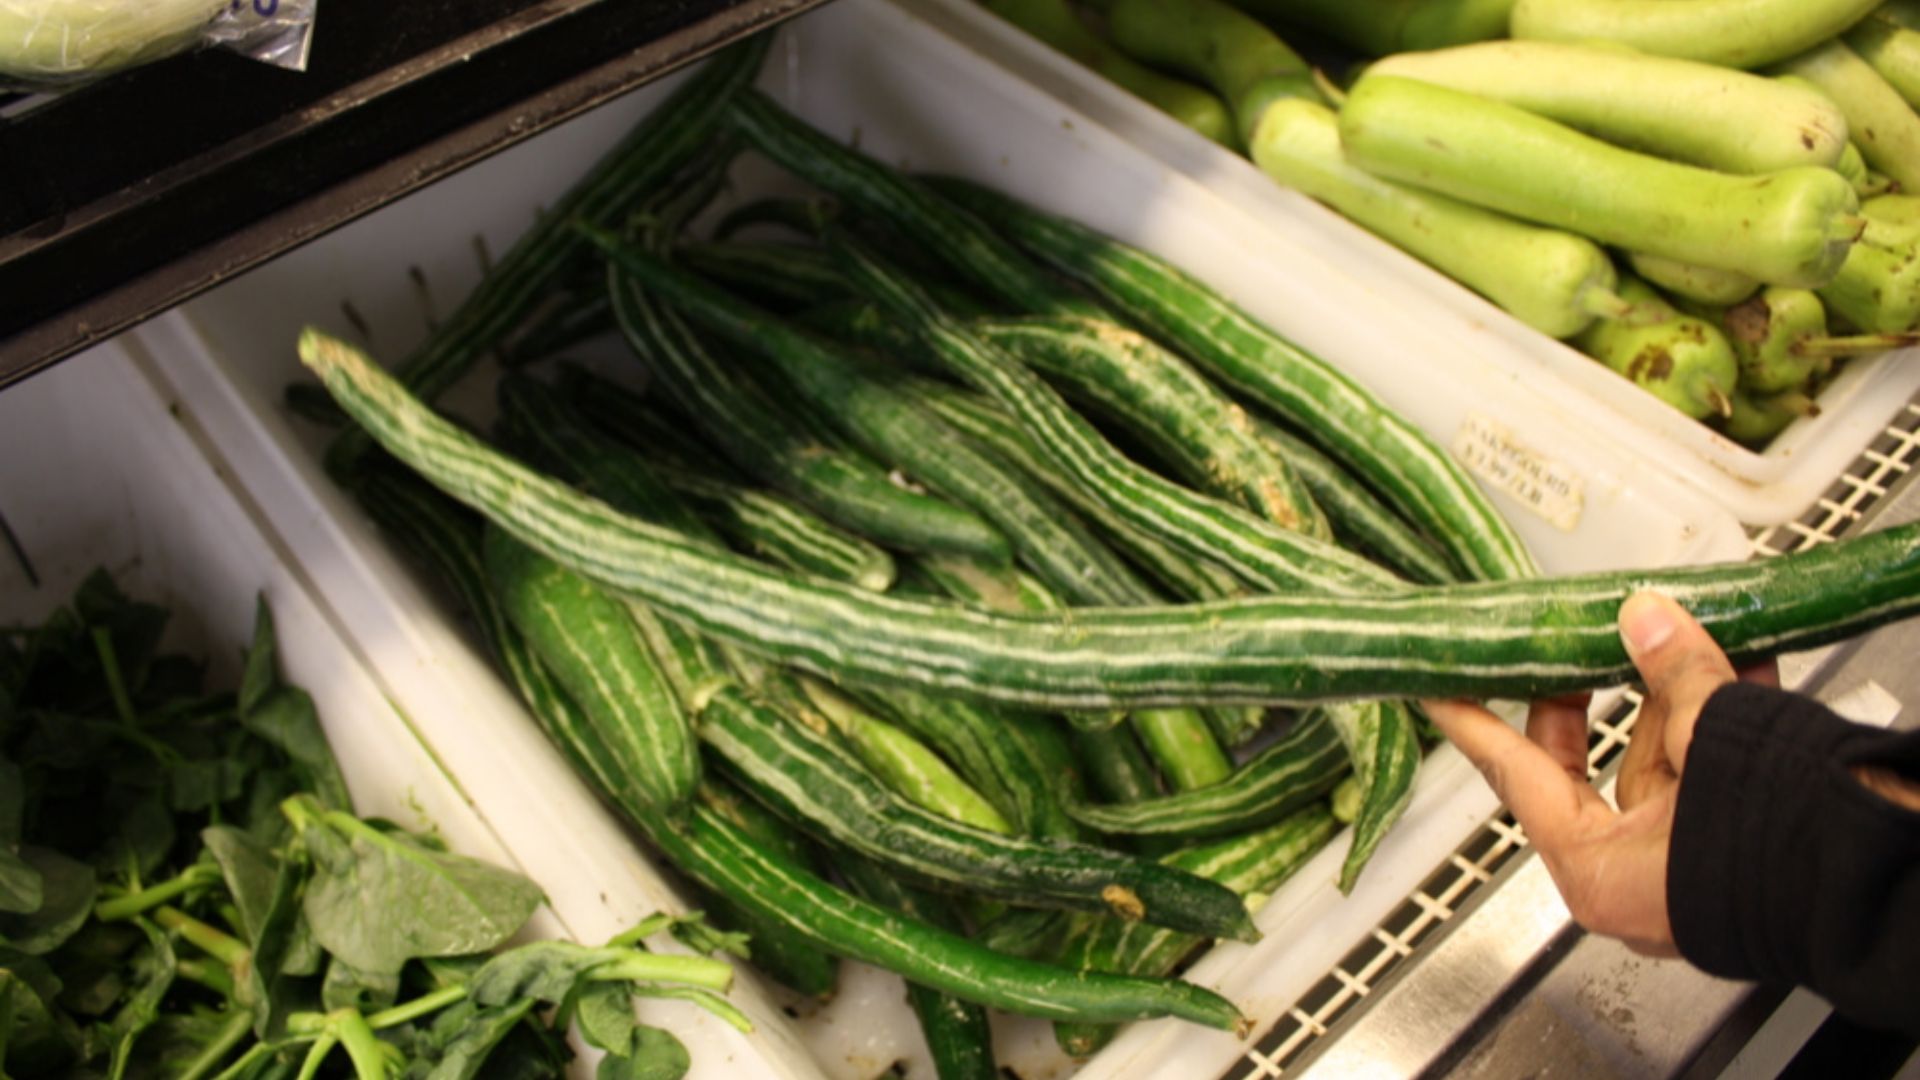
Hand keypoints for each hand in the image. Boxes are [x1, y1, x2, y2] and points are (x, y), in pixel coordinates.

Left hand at [1422, 591, 1776, 956]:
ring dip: (1671, 693)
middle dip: (1587, 695)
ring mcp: (1688, 867)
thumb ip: (1672, 672)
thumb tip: (1644, 616)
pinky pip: (1714, 773)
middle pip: (1586, 767)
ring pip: (1661, 762)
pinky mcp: (1740, 848)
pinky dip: (1721, 715)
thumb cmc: (1789, 843)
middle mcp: (1635, 879)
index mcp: (1600, 871)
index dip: (1471, 722)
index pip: (1512, 776)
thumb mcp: (1714, 736)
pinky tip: (1740, 661)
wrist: (1895, 890)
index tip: (1434, 689)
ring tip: (1674, 632)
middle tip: (1567, 645)